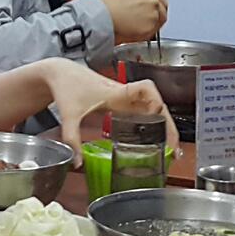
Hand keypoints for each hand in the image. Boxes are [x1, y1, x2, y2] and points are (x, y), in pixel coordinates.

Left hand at [40, 59, 176, 155]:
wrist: (60, 72)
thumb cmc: (67, 86)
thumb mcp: (68, 114)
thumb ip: (72, 138)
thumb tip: (77, 163)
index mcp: (116, 92)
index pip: (146, 88)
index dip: (157, 101)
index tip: (160, 119)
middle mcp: (125, 94)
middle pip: (156, 102)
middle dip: (168, 122)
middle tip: (174, 147)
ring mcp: (124, 98)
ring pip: (153, 108)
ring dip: (164, 124)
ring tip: (171, 147)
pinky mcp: (120, 103)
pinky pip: (143, 112)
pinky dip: (153, 124)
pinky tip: (156, 140)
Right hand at [102, 0, 168, 43]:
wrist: (103, 15)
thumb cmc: (108, 5)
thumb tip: (143, 4)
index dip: (156, 6)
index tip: (153, 11)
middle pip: (163, 9)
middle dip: (157, 15)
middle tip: (147, 21)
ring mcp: (154, 11)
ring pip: (159, 21)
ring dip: (152, 24)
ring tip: (137, 27)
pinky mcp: (152, 25)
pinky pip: (154, 31)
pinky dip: (148, 33)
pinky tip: (136, 31)